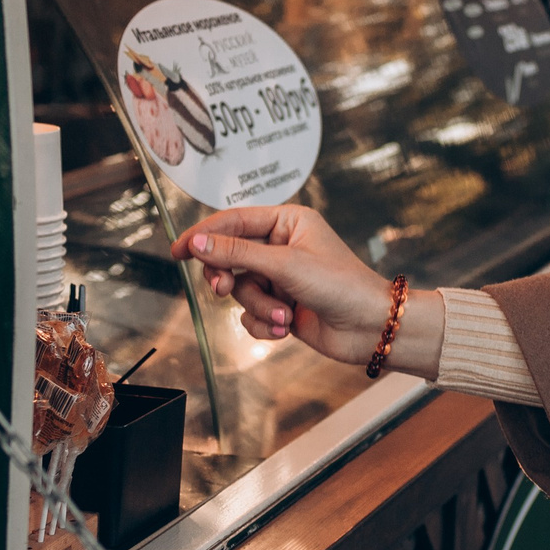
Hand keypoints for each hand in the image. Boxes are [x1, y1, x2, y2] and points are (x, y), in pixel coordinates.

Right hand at [171, 206, 441, 377]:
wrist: (371, 327)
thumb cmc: (341, 285)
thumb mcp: (285, 264)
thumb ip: (237, 252)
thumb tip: (197, 241)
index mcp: (287, 221)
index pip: (233, 221)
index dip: (203, 234)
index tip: (177, 251)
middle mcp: (282, 246)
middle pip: (230, 258)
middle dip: (231, 278)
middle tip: (224, 289)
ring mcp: (281, 277)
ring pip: (241, 290)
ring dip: (257, 306)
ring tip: (282, 316)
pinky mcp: (281, 305)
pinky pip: (250, 314)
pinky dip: (262, 324)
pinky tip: (284, 328)